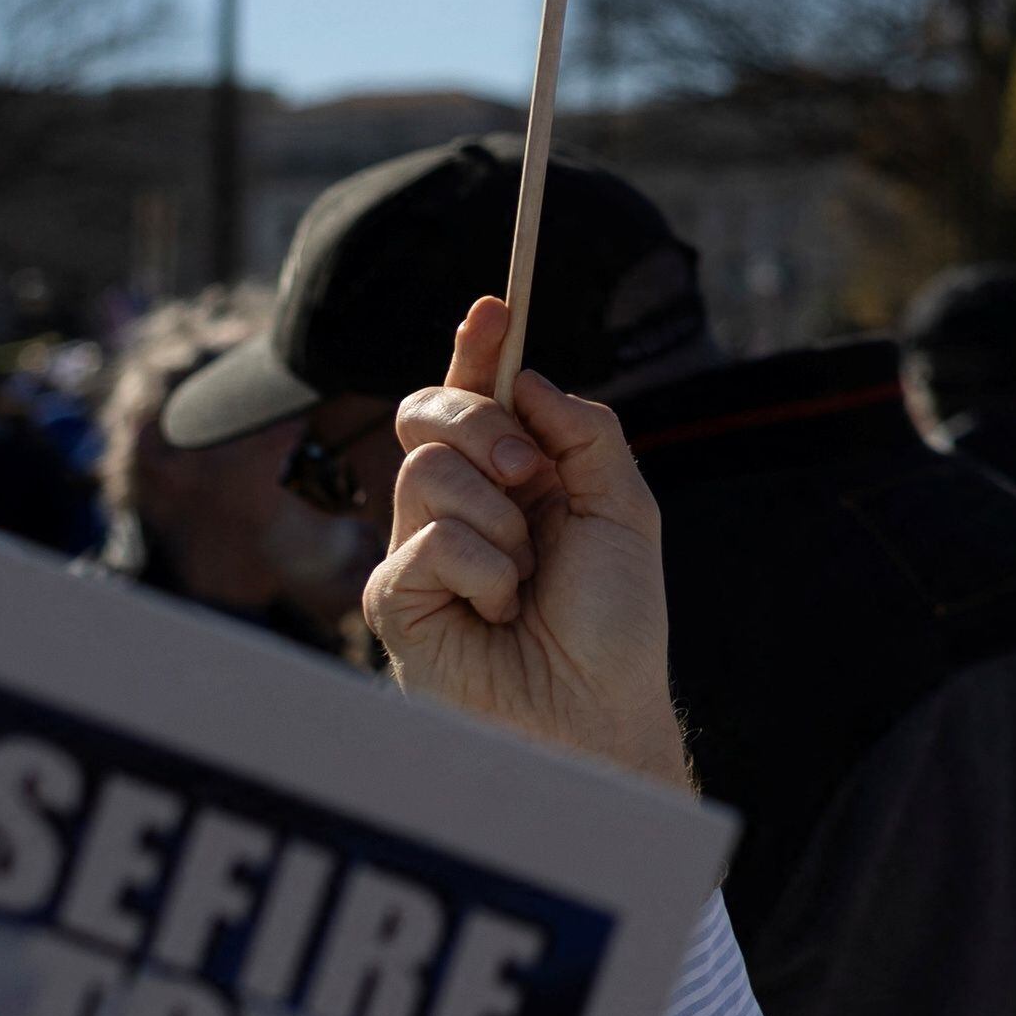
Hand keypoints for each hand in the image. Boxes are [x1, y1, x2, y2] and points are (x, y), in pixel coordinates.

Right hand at [366, 297, 693, 794]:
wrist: (595, 709)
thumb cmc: (612, 622)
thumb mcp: (624, 510)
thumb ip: (585, 434)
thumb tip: (528, 377)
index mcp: (515, 481)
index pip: (479, 399)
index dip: (478, 350)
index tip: (494, 307)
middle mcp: (458, 506)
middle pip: (429, 411)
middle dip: (485, 427)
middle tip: (532, 479)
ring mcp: (418, 548)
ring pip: (428, 469)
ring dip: (502, 521)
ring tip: (525, 580)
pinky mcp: (391, 594)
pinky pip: (429, 538)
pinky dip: (485, 571)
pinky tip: (498, 613)